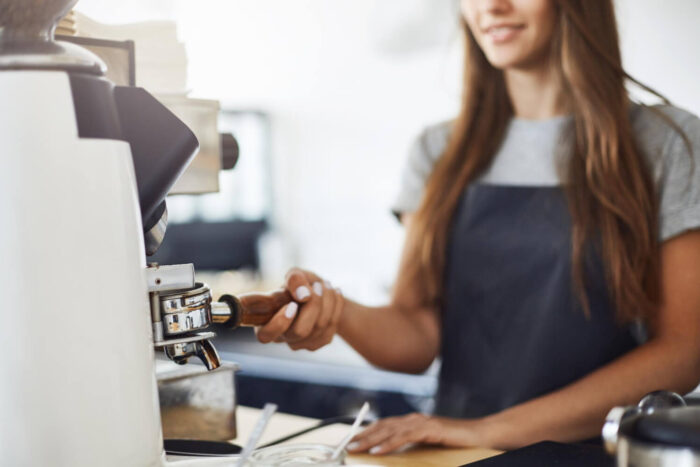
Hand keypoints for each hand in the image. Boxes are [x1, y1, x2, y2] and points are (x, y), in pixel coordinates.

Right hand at [255, 268, 344, 350]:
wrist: (320, 292)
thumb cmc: (300, 284)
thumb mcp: (294, 275)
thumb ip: (294, 280)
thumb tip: (304, 295)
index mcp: (266, 322)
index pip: (266, 335)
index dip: (280, 322)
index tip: (292, 304)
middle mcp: (282, 337)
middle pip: (300, 331)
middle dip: (313, 305)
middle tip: (317, 285)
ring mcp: (302, 343)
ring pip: (319, 327)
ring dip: (327, 301)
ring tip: (326, 284)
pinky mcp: (319, 342)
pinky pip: (332, 327)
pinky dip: (337, 305)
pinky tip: (336, 292)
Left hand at [347, 413, 483, 454]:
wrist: (480, 435)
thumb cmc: (455, 442)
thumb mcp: (428, 444)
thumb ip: (412, 444)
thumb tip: (392, 451)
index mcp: (412, 422)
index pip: (383, 425)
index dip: (366, 432)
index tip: (350, 441)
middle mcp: (414, 419)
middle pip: (382, 426)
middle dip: (363, 436)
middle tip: (346, 445)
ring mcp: (422, 422)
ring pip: (390, 430)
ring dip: (371, 440)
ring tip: (357, 448)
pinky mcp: (431, 429)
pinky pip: (406, 437)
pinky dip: (390, 443)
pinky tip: (379, 450)